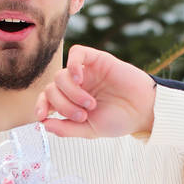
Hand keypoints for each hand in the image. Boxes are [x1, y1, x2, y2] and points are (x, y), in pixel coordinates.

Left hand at [35, 45, 155, 138]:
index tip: (42, 116)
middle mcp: (75, 86)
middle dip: (63, 104)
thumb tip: (43, 124)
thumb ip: (66, 129)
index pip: (46, 99)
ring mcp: (85, 72)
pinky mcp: (97, 59)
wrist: (143, 110)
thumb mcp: (89, 130)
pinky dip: (72, 65)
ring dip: (72, 93)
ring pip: (61, 75)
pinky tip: (79, 78)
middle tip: (83, 115)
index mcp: (70, 102)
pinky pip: (76, 53)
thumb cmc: (118, 120)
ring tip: (90, 104)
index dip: (40, 106)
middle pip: (51, 88)